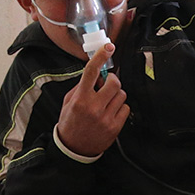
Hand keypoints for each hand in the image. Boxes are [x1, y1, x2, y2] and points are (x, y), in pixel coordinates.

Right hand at [57, 42, 127, 156]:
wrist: (73, 148)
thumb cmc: (70, 121)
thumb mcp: (68, 101)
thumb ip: (81, 87)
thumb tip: (97, 74)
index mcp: (80, 98)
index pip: (91, 72)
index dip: (101, 57)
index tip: (108, 47)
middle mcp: (93, 107)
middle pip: (114, 82)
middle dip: (113, 80)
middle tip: (107, 84)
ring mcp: (105, 118)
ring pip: (121, 95)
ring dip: (116, 95)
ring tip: (106, 102)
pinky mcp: (115, 127)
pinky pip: (126, 108)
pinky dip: (120, 107)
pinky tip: (110, 112)